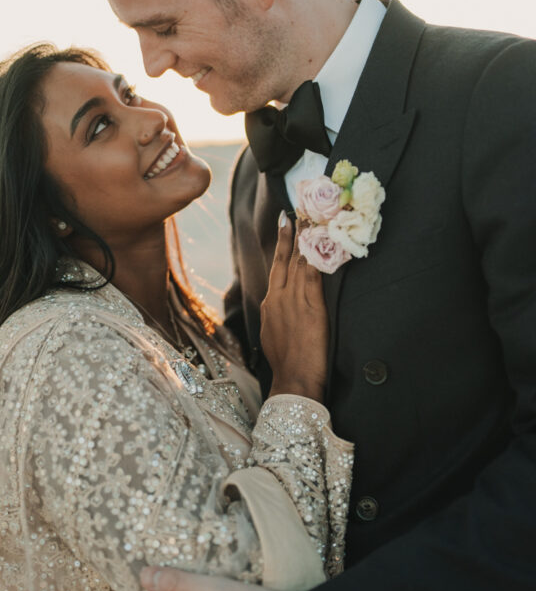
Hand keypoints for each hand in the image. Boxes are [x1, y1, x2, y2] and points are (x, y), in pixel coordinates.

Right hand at [260, 214, 328, 401]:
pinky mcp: (311, 306)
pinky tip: (321, 242)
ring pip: (298, 262)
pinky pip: (313, 275)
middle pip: (284, 259)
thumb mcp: (273, 337)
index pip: (276, 268)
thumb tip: (280, 312)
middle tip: (295, 211)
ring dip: (305, 238)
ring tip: (309, 218)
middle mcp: (278, 298)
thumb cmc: (286, 366)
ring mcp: (293, 301)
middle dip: (290, 234)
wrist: (293, 380)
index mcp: (269, 305)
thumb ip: (277, 319)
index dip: (281, 245)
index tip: (284, 225)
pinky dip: (316, 256)